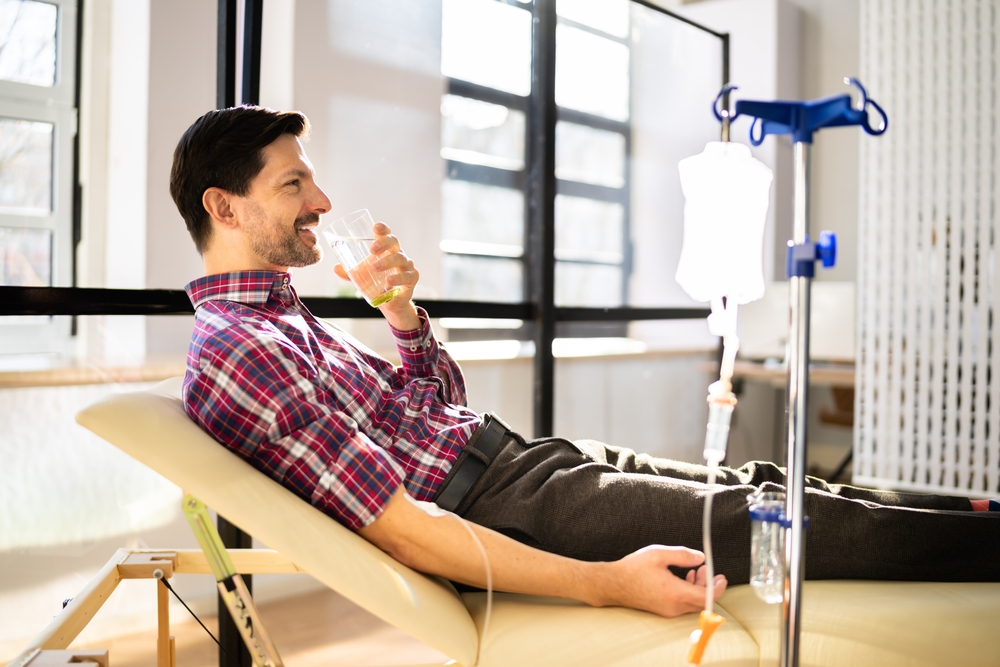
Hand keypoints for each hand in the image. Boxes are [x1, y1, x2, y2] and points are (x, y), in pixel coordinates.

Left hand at [333, 221, 420, 329]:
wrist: (391, 302)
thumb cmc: (377, 282)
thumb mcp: (362, 276)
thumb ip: (349, 272)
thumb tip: (336, 268)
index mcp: (386, 250)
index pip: (386, 234)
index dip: (382, 229)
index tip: (375, 228)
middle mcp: (398, 254)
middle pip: (394, 242)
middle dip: (383, 243)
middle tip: (372, 250)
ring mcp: (407, 265)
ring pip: (400, 258)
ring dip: (387, 261)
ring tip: (375, 267)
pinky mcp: (412, 278)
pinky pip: (406, 276)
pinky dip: (397, 278)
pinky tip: (388, 281)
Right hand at [592, 546, 726, 617]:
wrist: (613, 584)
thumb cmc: (634, 568)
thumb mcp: (659, 554)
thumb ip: (682, 555)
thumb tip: (700, 558)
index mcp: (676, 593)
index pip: (707, 597)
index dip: (718, 588)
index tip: (722, 577)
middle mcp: (674, 606)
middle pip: (702, 601)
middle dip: (708, 585)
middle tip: (706, 569)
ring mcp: (668, 610)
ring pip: (693, 603)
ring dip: (698, 587)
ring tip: (696, 571)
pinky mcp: (663, 610)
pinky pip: (683, 604)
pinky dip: (689, 592)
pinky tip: (684, 578)